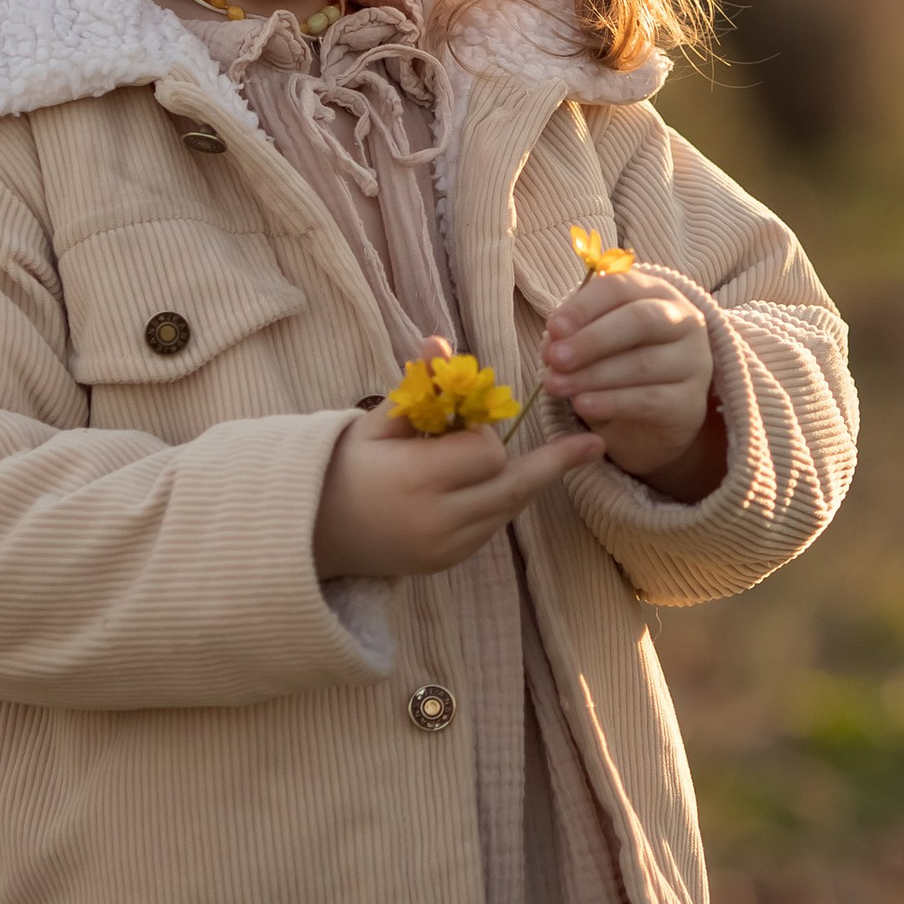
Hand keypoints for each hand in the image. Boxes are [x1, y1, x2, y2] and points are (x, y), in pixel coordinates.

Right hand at [313, 342, 602, 579]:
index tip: (467, 421)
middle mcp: (438, 521)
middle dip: (548, 463)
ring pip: (508, 509)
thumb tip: (440, 340)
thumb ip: (418, 387)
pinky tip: (492, 483)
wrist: (312, 532)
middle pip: (514, 487)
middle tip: (591, 444)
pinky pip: (491, 528)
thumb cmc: (345, 466)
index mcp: (417, 480)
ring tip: (558, 457)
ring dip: (521, 480)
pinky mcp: (447, 563)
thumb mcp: (377, 421)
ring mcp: (445, 549)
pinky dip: (498, 502)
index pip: (486, 452)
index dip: (484, 432)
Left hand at [540, 267, 723, 499]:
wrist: (654, 418)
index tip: (553, 327)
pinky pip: (649, 399)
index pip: (621, 287)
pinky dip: (611, 402)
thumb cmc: (622, 363)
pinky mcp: (690, 402)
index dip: (585, 306)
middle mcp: (683, 321)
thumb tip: (552, 342)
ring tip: (556, 386)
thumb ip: (575, 335)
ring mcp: (693, 362)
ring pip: (642, 363)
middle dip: (591, 339)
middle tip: (555, 359)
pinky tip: (583, 405)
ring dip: (593, 375)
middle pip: (639, 321)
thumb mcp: (597, 342)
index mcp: (657, 293)